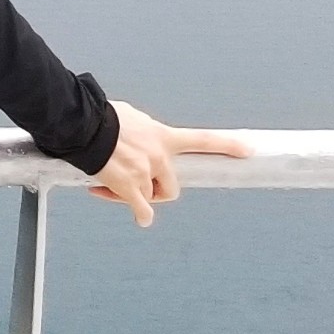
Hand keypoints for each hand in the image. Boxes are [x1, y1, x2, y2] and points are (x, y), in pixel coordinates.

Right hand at [87, 101, 250, 224]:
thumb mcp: (132, 118)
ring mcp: (145, 173)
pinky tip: (139, 217)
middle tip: (135, 185)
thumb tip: (137, 138)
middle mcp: (159, 156)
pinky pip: (141, 209)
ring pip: (149, 196)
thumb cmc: (102, 116)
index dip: (228, 146)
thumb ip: (142, 131)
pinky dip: (141, 215)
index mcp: (163, 136)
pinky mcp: (129, 186)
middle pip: (171, 186)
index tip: (248, 151)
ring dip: (133, 196)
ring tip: (108, 184)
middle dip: (156, 190)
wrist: (85, 125)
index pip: (203, 140)